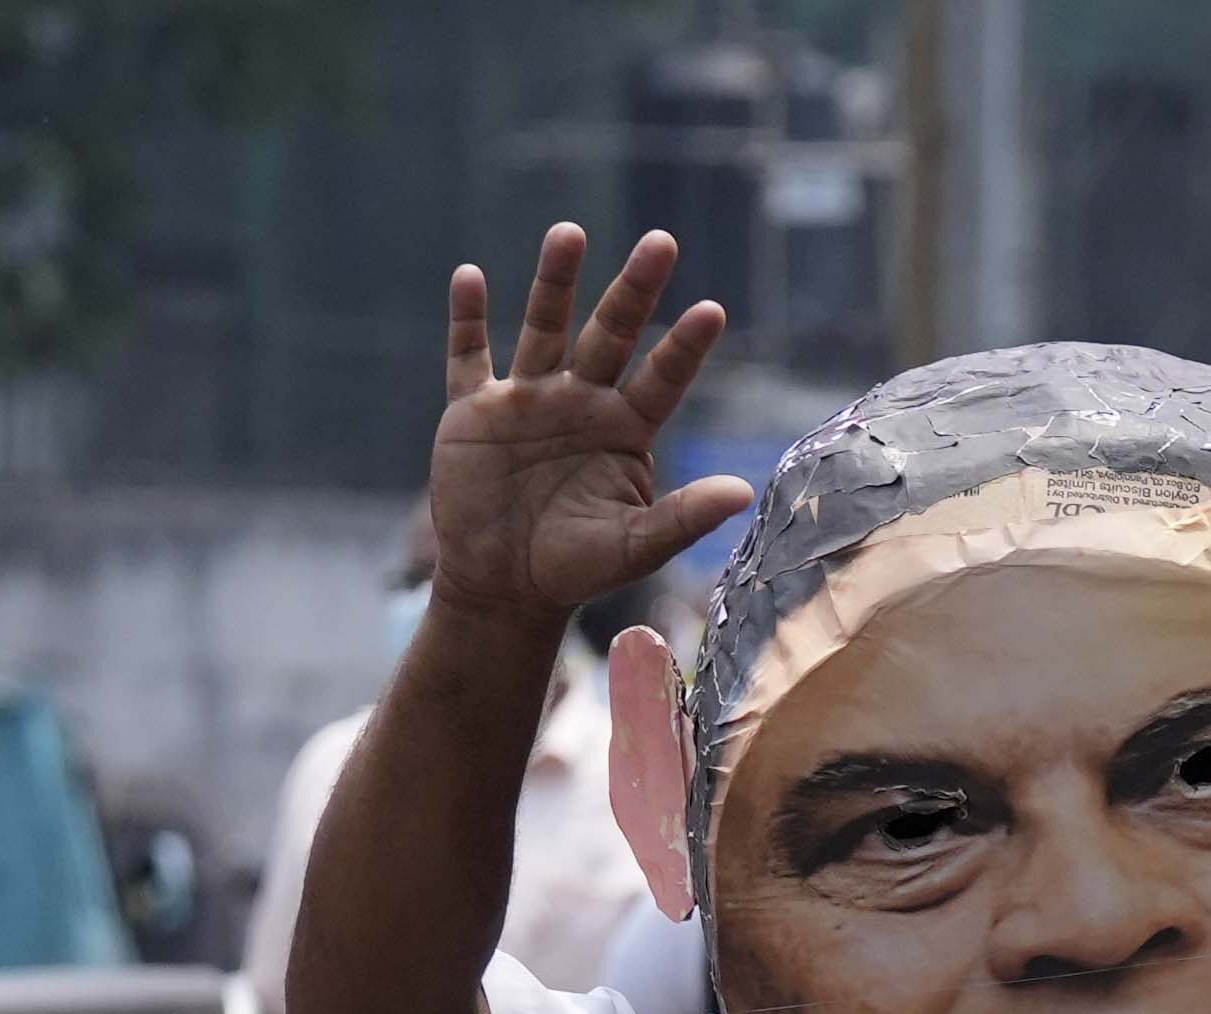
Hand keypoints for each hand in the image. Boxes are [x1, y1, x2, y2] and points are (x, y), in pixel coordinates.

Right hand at [426, 227, 749, 621]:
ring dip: (555, 282)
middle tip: (662, 242)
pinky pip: (468, 356)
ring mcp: (526, 400)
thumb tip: (744, 492)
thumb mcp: (636, 548)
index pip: (663, 378)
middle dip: (634, 290)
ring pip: (544, 328)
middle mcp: (581, 403)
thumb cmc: (576, 569)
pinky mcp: (473, 410)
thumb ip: (685, 517)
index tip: (713, 311)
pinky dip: (467, 319)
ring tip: (570, 233)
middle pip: (611, 334)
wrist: (503, 585)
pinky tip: (471, 277)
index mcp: (626, 431)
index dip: (686, 347)